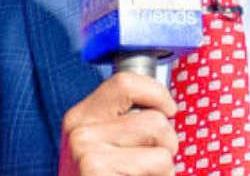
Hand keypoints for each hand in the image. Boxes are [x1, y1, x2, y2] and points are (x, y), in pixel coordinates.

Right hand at [58, 72, 178, 174]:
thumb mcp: (108, 147)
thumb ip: (125, 123)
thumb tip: (166, 108)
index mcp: (80, 118)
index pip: (125, 82)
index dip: (157, 94)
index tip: (169, 110)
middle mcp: (80, 133)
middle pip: (155, 120)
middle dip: (167, 146)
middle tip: (149, 167)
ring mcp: (88, 156)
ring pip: (163, 150)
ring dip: (165, 170)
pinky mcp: (98, 173)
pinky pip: (159, 166)